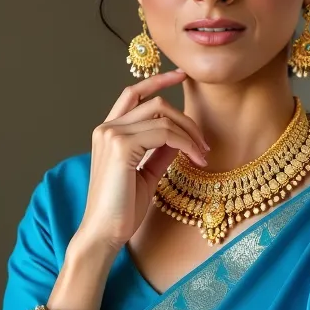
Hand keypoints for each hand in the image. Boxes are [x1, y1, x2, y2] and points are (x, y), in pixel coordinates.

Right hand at [73, 69, 209, 254]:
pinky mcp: (121, 146)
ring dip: (190, 133)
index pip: (134, 94)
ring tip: (202, 156)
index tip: (182, 76)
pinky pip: (165, 133)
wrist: (105, 233)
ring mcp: (112, 134)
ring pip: (163, 115)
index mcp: (108, 132)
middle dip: (186, 120)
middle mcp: (106, 128)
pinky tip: (195, 160)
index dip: (158, 81)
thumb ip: (160, 152)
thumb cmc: (122, 209)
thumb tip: (180, 137)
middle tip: (204, 145)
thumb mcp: (147, 174)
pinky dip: (186, 144)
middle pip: (156, 104)